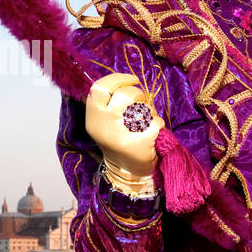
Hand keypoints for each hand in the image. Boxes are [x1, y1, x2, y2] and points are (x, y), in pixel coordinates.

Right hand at [85, 73, 162, 194]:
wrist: (126, 172)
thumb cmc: (117, 139)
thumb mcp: (104, 120)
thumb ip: (109, 101)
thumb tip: (126, 80)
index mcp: (93, 117)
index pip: (100, 87)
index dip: (119, 79)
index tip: (133, 80)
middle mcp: (104, 124)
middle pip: (127, 94)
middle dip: (139, 97)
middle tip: (139, 109)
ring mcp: (122, 134)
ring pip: (144, 107)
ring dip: (149, 113)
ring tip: (144, 125)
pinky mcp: (140, 142)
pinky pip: (156, 121)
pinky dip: (158, 126)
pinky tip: (152, 135)